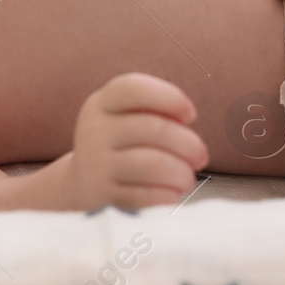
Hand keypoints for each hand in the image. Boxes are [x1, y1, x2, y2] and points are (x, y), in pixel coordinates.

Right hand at [68, 72, 209, 210]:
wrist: (84, 184)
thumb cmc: (121, 146)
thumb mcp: (127, 119)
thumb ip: (155, 112)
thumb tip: (187, 118)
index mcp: (102, 103)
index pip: (134, 88)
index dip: (170, 98)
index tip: (191, 115)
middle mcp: (94, 130)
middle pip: (153, 129)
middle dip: (188, 144)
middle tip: (201, 156)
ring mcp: (95, 164)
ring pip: (153, 164)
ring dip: (181, 173)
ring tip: (187, 178)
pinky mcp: (101, 195)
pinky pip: (145, 195)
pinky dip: (167, 195)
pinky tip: (172, 194)